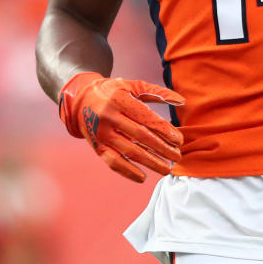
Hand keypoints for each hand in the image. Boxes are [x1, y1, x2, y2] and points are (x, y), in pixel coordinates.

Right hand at [59, 72, 185, 181]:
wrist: (81, 100)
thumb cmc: (113, 91)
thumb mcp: (133, 86)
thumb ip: (158, 92)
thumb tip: (182, 100)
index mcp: (120, 100)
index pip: (147, 118)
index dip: (165, 130)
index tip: (179, 140)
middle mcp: (109, 117)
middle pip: (140, 137)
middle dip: (162, 149)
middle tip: (178, 157)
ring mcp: (101, 133)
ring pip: (129, 152)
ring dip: (150, 163)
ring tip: (167, 169)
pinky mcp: (96, 146)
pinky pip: (113, 162)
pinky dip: (128, 172)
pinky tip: (143, 177)